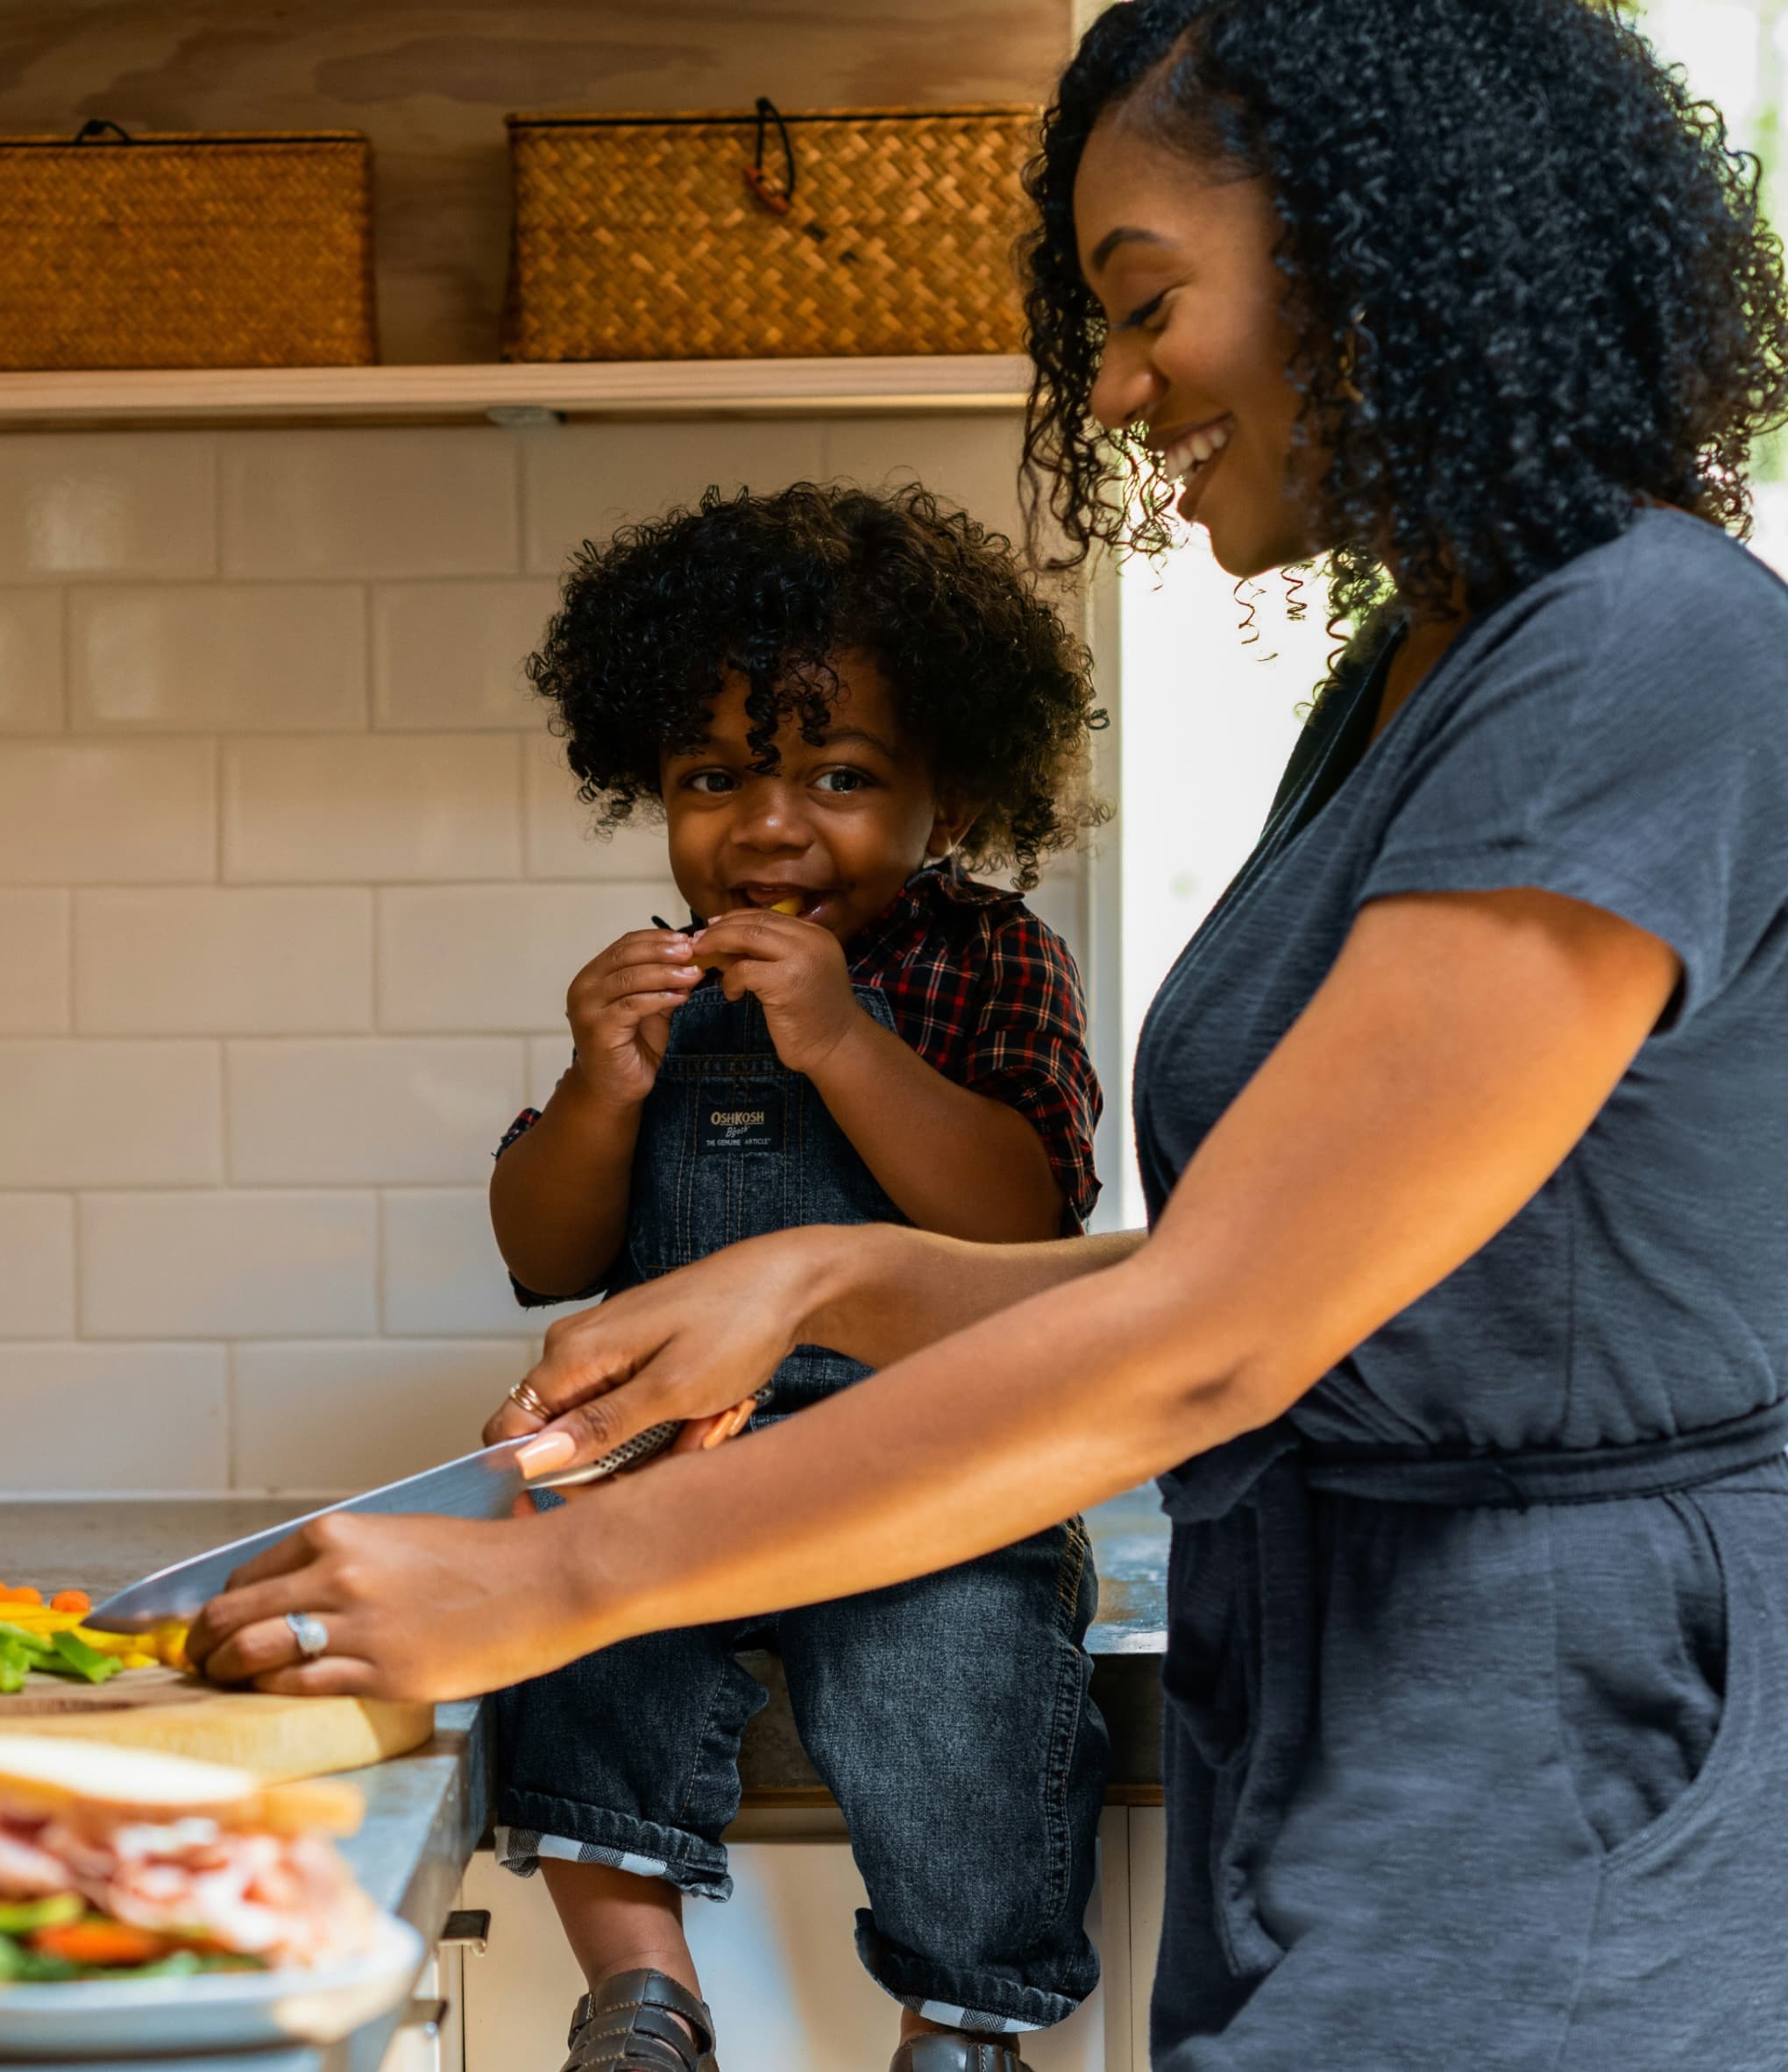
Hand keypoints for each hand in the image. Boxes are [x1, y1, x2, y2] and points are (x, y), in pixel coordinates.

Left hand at [184, 1508, 588, 1700]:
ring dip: (227, 1673)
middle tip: (201, 1662)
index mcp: (338, 1533)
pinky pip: (299, 1686)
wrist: (545, 1580)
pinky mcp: (381, 1673)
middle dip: (204, 1646)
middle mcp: (336, 1574)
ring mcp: (356, 1626)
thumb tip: (292, 1596)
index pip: (244, 1574)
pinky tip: (275, 1695)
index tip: (213, 1626)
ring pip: (252, 1655)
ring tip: (226, 1684)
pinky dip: (274, 1693)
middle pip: (231, 1616)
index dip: (219, 1607)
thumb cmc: (483, 1559)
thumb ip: (344, 1562)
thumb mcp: (400, 1539)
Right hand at [482, 1230, 822, 1475]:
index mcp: (572, 1353)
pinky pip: (636, 1415)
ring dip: (662, 1447)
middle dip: (628, 1465)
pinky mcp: (635, 1358)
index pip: (510, 1431)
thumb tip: (534, 1459)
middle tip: (688, 1446)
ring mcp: (607, 1353)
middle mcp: (577, 1350)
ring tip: (711, 1421)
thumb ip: (601, 1427)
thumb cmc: (737, 1323)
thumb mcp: (673, 1389)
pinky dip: (674, 1425)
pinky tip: (711, 1411)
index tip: (582, 1510)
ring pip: (610, 1435)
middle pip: (567, 1442)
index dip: (533, 1478)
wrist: (789, 1283)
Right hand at [565, 927, 703, 1106]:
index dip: (657, 939)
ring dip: (666, 973)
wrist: (614, 1088)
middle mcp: (584, 987)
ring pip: (630, 978)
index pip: (625, 945)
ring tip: (693, 974)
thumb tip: (692, 959)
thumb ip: (663, 983)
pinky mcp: (598, 1029)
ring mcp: (587, 1008)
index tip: (686, 939)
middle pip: (626, 956)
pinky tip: (681, 997)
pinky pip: (633, 1005)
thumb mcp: (651, 1006)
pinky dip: (660, 997)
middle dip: (663, 952)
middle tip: (692, 952)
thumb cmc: (632, 1046)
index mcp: (593, 975)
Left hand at [690, 910, 860, 1074]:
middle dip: (721, 929)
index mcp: (816, 935)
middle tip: (698, 942)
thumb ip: (766, 955)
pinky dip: (730, 980)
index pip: (768, 916)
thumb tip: (721, 943)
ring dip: (719, 946)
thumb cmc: (813, 1016)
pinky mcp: (786, 981)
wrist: (837, 1047)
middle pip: (755, 921)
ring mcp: (801, 958)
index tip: (713, 928)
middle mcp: (812, 940)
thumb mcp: (792, 974)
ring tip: (704, 960)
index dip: (736, 919)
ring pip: (747, 937)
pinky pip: (743, 970)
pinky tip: (733, 994)